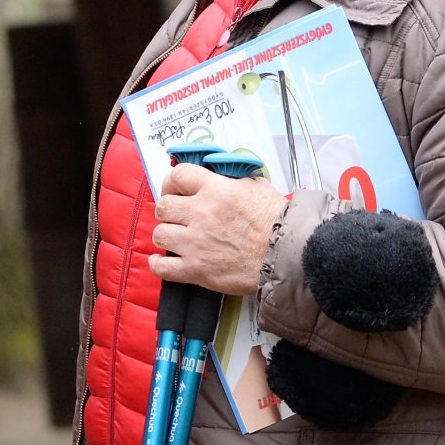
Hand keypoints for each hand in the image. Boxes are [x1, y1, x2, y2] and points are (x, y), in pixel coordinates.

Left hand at [149, 161, 287, 295]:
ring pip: (159, 234)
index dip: (172, 181)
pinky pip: (162, 267)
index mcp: (216, 189)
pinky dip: (158, 265)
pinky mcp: (196, 269)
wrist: (286, 256)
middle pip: (163, 206)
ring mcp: (195, 243)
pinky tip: (162, 262)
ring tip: (175, 238)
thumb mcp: (257, 186)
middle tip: (176, 216)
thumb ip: (233, 179)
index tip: (174, 189)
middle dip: (168, 210)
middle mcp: (201, 213)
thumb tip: (220, 176)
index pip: (178, 175)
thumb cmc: (277, 222)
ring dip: (166, 235)